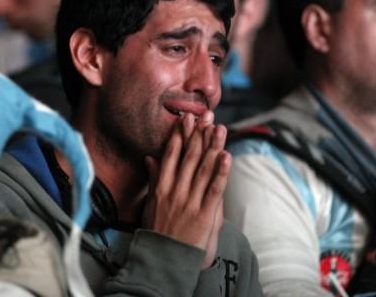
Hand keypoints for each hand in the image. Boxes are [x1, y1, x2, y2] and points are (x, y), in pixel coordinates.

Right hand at [143, 112, 230, 269]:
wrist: (162, 261)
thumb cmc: (157, 232)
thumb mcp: (149, 203)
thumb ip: (153, 179)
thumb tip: (149, 158)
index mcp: (161, 187)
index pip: (171, 155)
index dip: (181, 135)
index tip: (187, 117)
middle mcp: (174, 191)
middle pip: (188, 157)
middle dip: (199, 133)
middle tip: (207, 114)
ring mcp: (189, 202)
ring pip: (203, 169)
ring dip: (212, 146)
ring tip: (219, 128)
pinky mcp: (203, 215)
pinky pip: (214, 190)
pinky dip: (221, 172)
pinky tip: (226, 156)